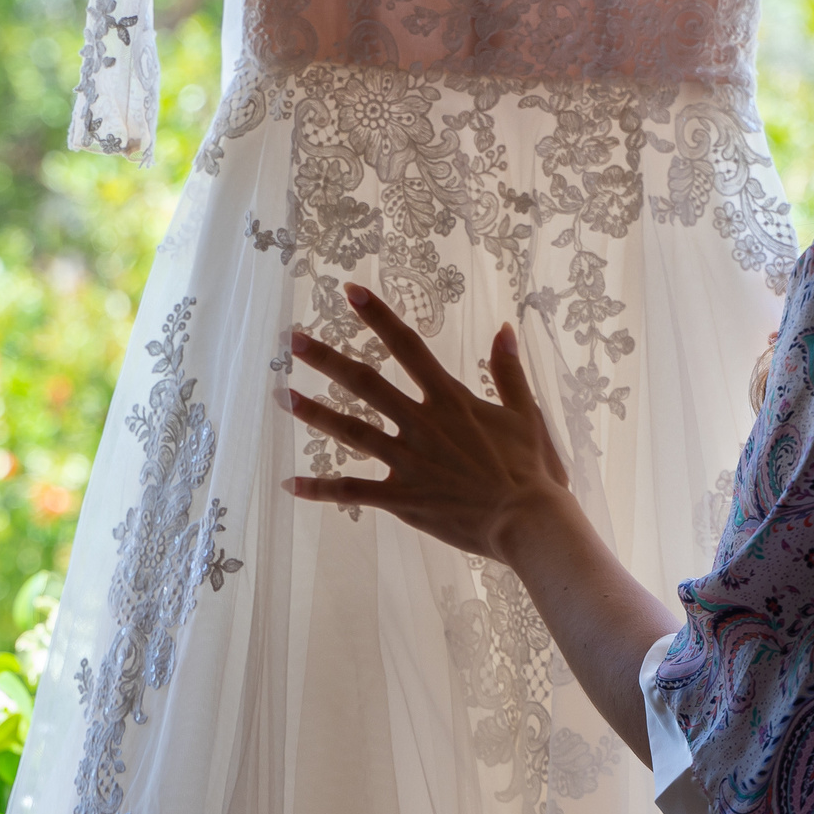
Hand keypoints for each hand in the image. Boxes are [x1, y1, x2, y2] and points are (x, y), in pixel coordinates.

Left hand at [280, 283, 574, 564]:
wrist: (528, 522)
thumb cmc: (531, 470)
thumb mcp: (526, 413)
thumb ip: (510, 371)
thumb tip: (505, 328)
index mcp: (450, 399)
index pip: (407, 346)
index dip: (378, 316)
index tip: (349, 291)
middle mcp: (422, 423)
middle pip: (365, 383)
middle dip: (326, 359)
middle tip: (291, 340)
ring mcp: (409, 461)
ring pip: (352, 431)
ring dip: (315, 413)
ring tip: (282, 397)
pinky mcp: (403, 498)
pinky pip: (353, 491)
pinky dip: (321, 488)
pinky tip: (291, 484)